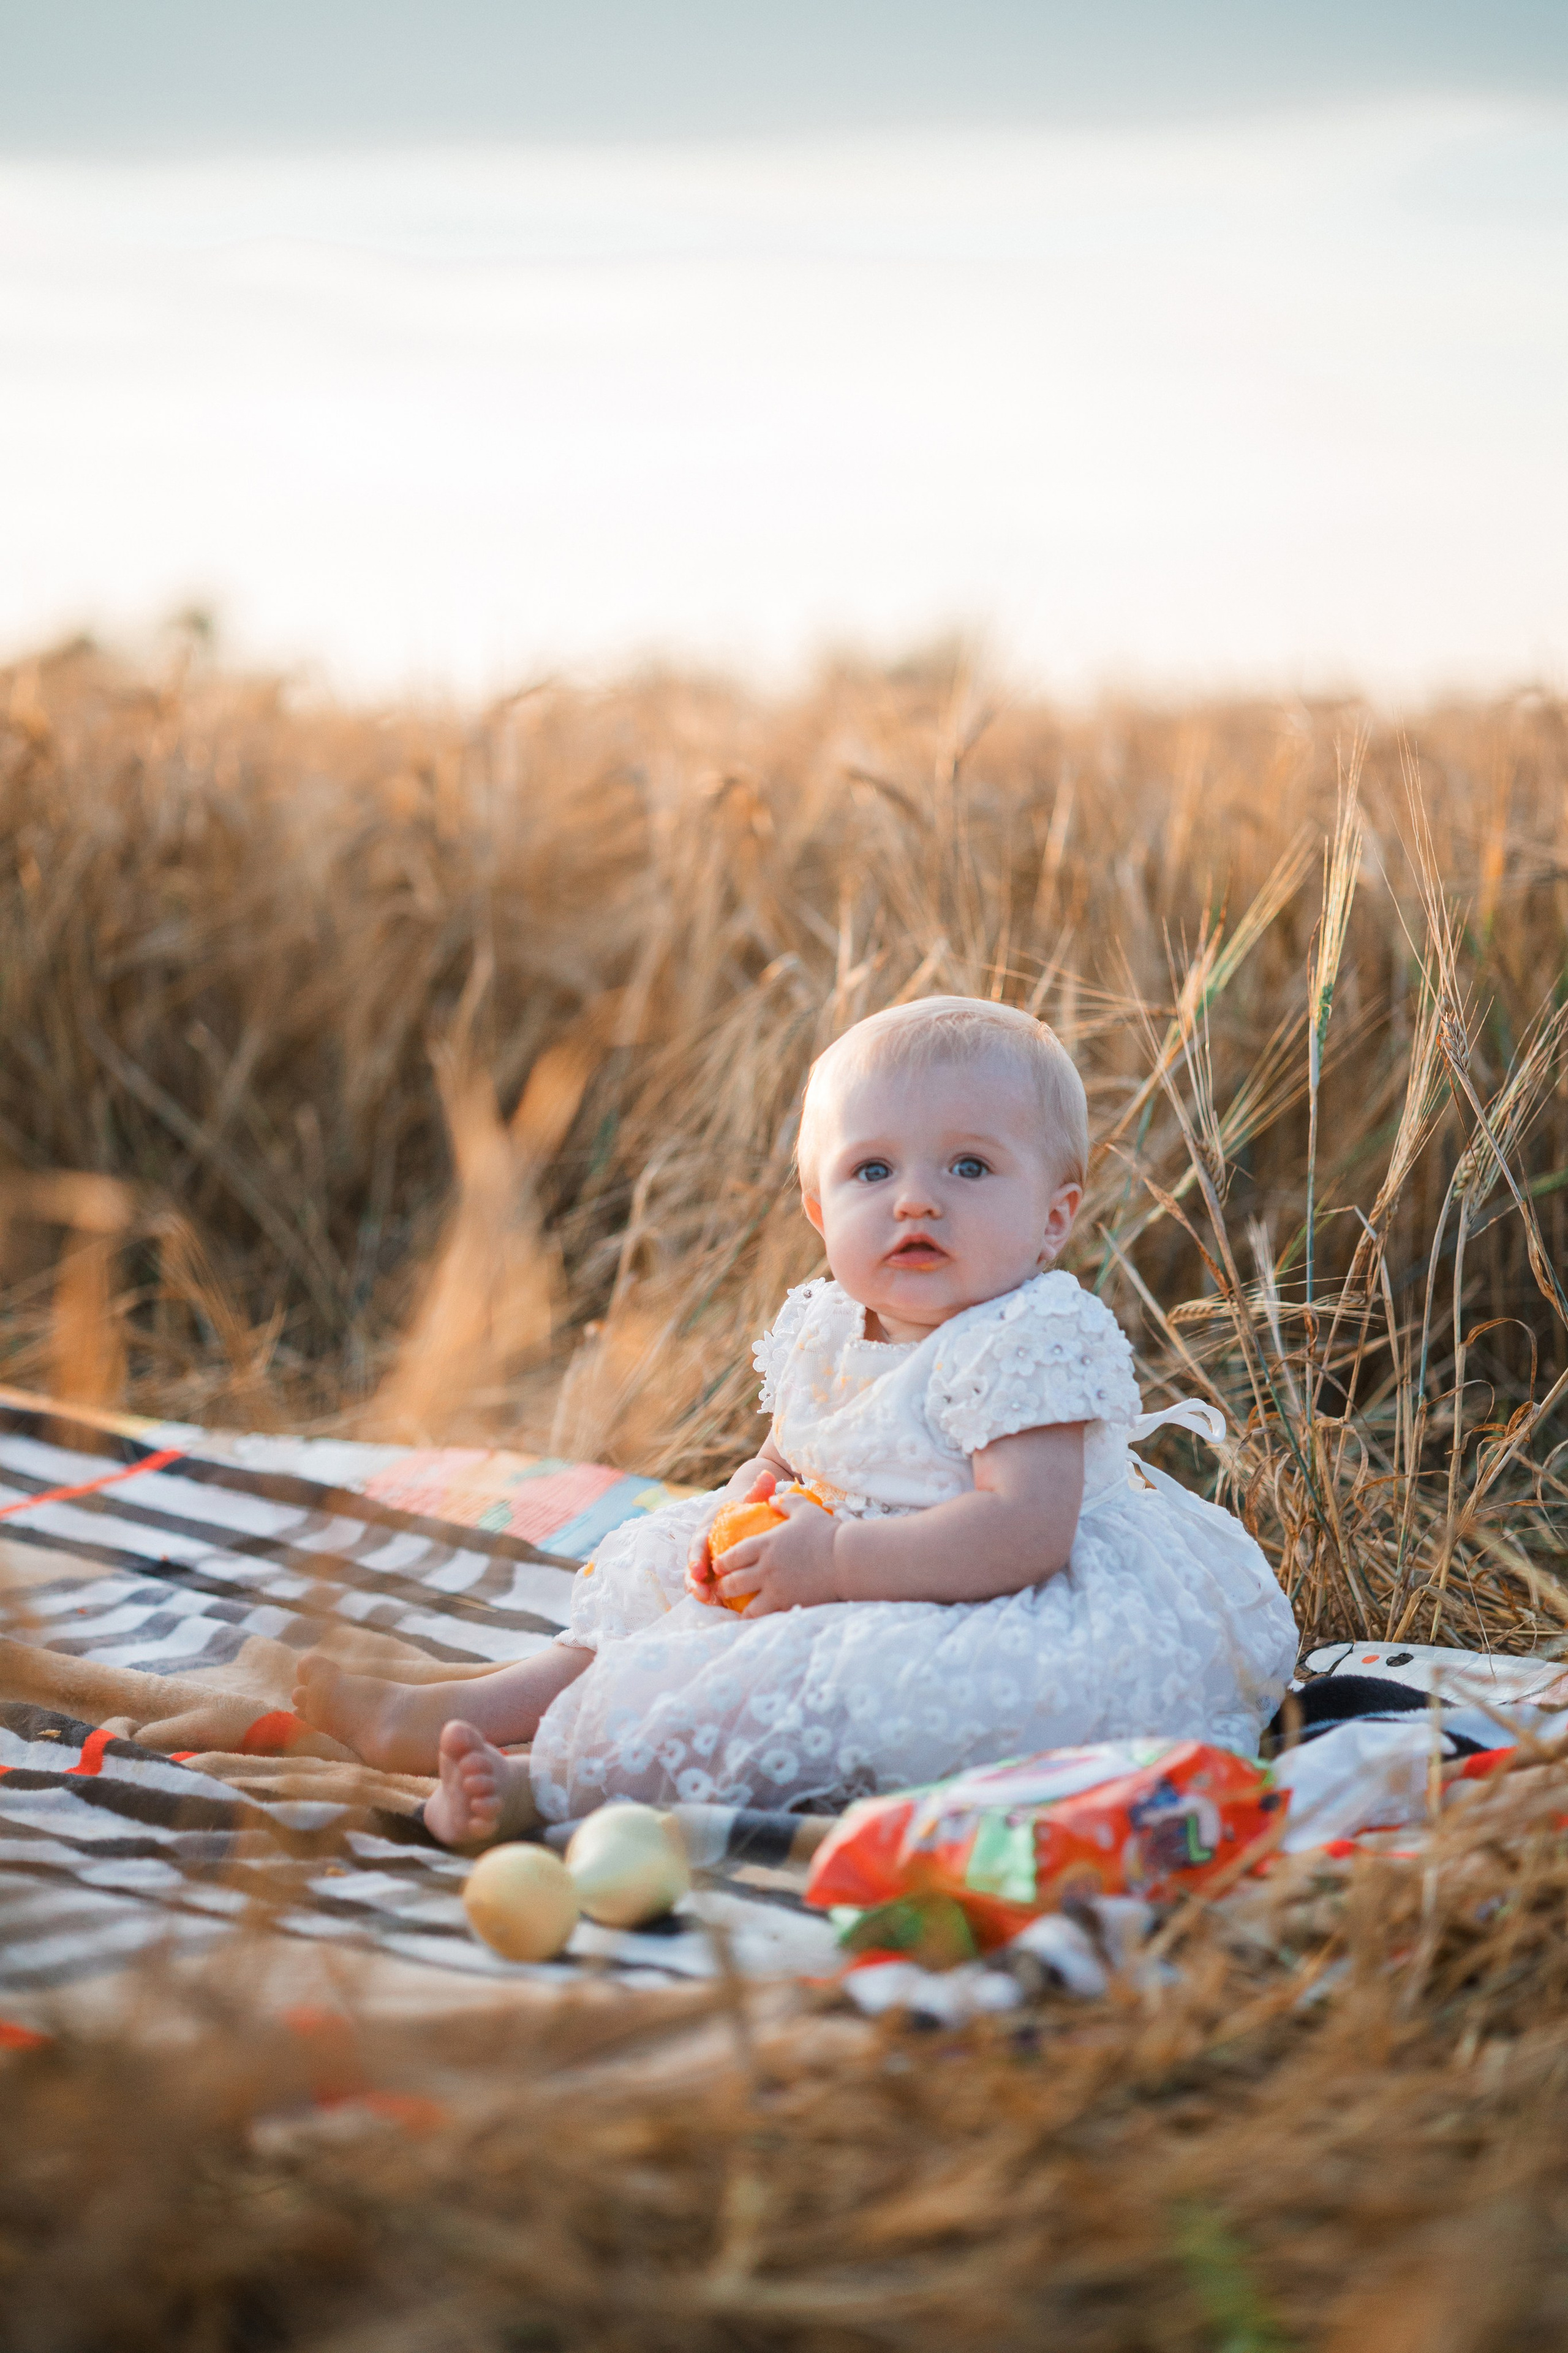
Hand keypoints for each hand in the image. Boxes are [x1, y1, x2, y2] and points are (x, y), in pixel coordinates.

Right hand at [684, 1466, 777, 1599]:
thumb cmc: (746, 1505)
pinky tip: (722, 1608)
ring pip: (699, 1578)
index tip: (699, 1569)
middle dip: (694, 1580)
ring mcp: (708, 1559)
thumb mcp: (751, 1498)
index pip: (698, 1543)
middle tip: (702, 1594)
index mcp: (708, 1528)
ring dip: (701, 1591)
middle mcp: (703, 1545)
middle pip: (693, 1565)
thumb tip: (767, 1476)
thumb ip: (758, 1490)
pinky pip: (711, 1585)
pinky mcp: (715, 1571)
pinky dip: (713, 1595)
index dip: (696, 1557)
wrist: (742, 1510)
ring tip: (709, 1603)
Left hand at [713, 1486, 837, 1616]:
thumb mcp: (804, 1509)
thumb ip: (785, 1502)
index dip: (721, 1563)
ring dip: (739, 1607)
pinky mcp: (789, 1604)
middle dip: (723, 1587)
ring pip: (747, 1606)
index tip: (718, 1566)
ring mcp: (776, 1589)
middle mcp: (765, 1569)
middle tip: (720, 1589)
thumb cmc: (825, 1531)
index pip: (732, 1556)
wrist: (846, 1558)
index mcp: (765, 1544)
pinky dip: (759, 1618)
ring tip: (738, 1608)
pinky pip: (768, 1616)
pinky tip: (759, 1617)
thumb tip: (772, 1500)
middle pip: (733, 1583)